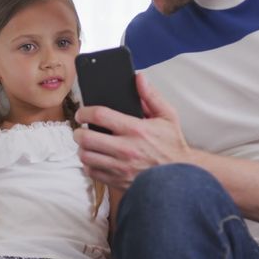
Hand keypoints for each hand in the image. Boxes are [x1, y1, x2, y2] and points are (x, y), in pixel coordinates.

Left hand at [74, 73, 194, 189]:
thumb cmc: (172, 145)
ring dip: (82, 149)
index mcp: (136, 129)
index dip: (85, 112)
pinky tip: (96, 158)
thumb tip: (139, 77)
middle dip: (78, 131)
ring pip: (86, 156)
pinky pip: (92, 172)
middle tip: (81, 129)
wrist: (179, 177)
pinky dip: (89, 164)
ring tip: (88, 144)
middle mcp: (126, 149)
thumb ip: (151, 96)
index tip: (82, 113)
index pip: (100, 115)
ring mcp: (120, 167)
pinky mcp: (118, 181)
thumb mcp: (168, 116)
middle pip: (86, 138)